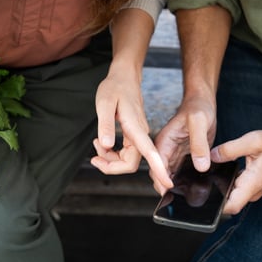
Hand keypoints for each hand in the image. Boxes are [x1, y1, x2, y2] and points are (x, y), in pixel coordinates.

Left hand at [91, 67, 172, 188]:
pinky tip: (102, 142)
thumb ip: (106, 124)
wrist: (124, 77)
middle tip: (94, 157)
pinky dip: (112, 153)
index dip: (158, 169)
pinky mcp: (134, 135)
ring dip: (110, 159)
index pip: (149, 153)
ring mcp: (138, 135)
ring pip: (128, 159)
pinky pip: (125, 153)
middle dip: (112, 166)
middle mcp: (140, 134)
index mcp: (136, 127)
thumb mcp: (104, 103)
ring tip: (97, 145)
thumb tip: (106, 145)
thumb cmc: (114, 87)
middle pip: (131, 163)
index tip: (167, 184)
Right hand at [153, 92, 216, 194]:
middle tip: (177, 201)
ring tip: (186, 198)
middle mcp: (166, 149)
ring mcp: (174, 154)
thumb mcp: (199, 122)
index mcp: (164, 141)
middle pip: (160, 174)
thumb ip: (199, 143)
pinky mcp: (183, 157)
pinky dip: (184, 181)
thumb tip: (201, 166)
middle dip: (165, 188)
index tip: (168, 192)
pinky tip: (193, 188)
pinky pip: (180, 173)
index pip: (156, 165)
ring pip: (170, 176)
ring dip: (175, 187)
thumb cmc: (198, 107)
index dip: (160, 180)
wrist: (203, 102)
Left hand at [211, 130, 261, 214]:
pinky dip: (225, 182)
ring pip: (229, 196)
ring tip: (208, 174)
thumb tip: (211, 156)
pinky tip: (218, 171)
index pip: (231, 206)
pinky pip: (233, 190)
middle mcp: (251, 192)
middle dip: (213, 194)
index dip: (216, 206)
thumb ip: (230, 149)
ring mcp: (250, 191)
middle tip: (200, 180)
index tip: (204, 195)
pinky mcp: (249, 187)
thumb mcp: (253, 141)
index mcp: (252, 184)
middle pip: (226, 202)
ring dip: (218, 187)